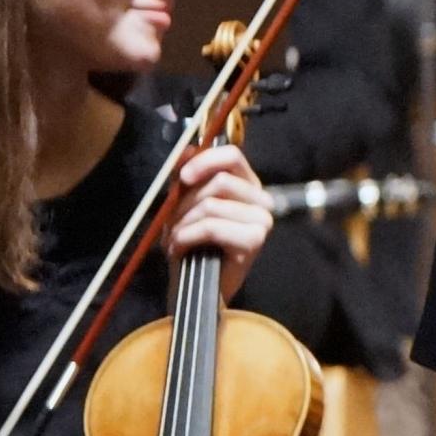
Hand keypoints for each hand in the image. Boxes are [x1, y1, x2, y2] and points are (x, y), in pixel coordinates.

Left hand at [164, 144, 269, 291]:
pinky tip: (181, 248)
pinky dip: (188, 236)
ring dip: (183, 223)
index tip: (183, 176)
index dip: (205, 161)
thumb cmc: (192, 244)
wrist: (194, 287)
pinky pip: (211, 226)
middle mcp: (261, 200)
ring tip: (176, 239)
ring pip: (212, 204)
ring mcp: (262, 221)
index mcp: (247, 185)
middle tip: (173, 223)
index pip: (233, 156)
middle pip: (219, 182)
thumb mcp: (183, 205)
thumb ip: (187, 178)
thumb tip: (187, 149)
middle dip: (186, 202)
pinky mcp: (254, 240)